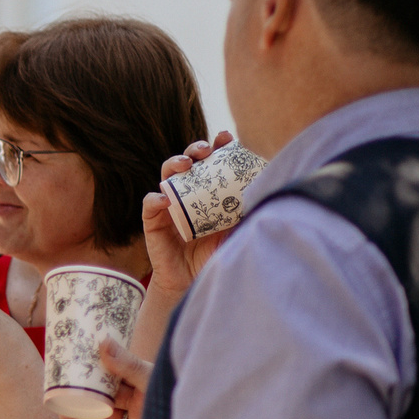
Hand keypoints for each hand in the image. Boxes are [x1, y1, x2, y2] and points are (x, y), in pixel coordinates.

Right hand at [68, 337, 150, 418]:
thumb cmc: (175, 406)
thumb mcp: (150, 381)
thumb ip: (128, 365)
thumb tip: (102, 342)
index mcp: (148, 387)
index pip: (119, 376)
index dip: (98, 372)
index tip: (76, 367)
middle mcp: (143, 408)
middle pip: (108, 400)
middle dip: (85, 397)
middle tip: (62, 393)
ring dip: (84, 418)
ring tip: (63, 415)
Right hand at [142, 132, 235, 307]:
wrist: (192, 280)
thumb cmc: (214, 253)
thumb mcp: (236, 230)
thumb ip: (246, 214)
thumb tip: (269, 193)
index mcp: (207, 190)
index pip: (211, 162)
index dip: (217, 146)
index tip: (227, 138)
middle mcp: (186, 192)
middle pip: (188, 161)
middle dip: (195, 149)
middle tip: (206, 150)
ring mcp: (168, 204)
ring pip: (166, 175)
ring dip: (174, 163)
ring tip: (185, 164)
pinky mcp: (153, 220)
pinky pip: (150, 204)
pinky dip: (156, 198)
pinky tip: (166, 198)